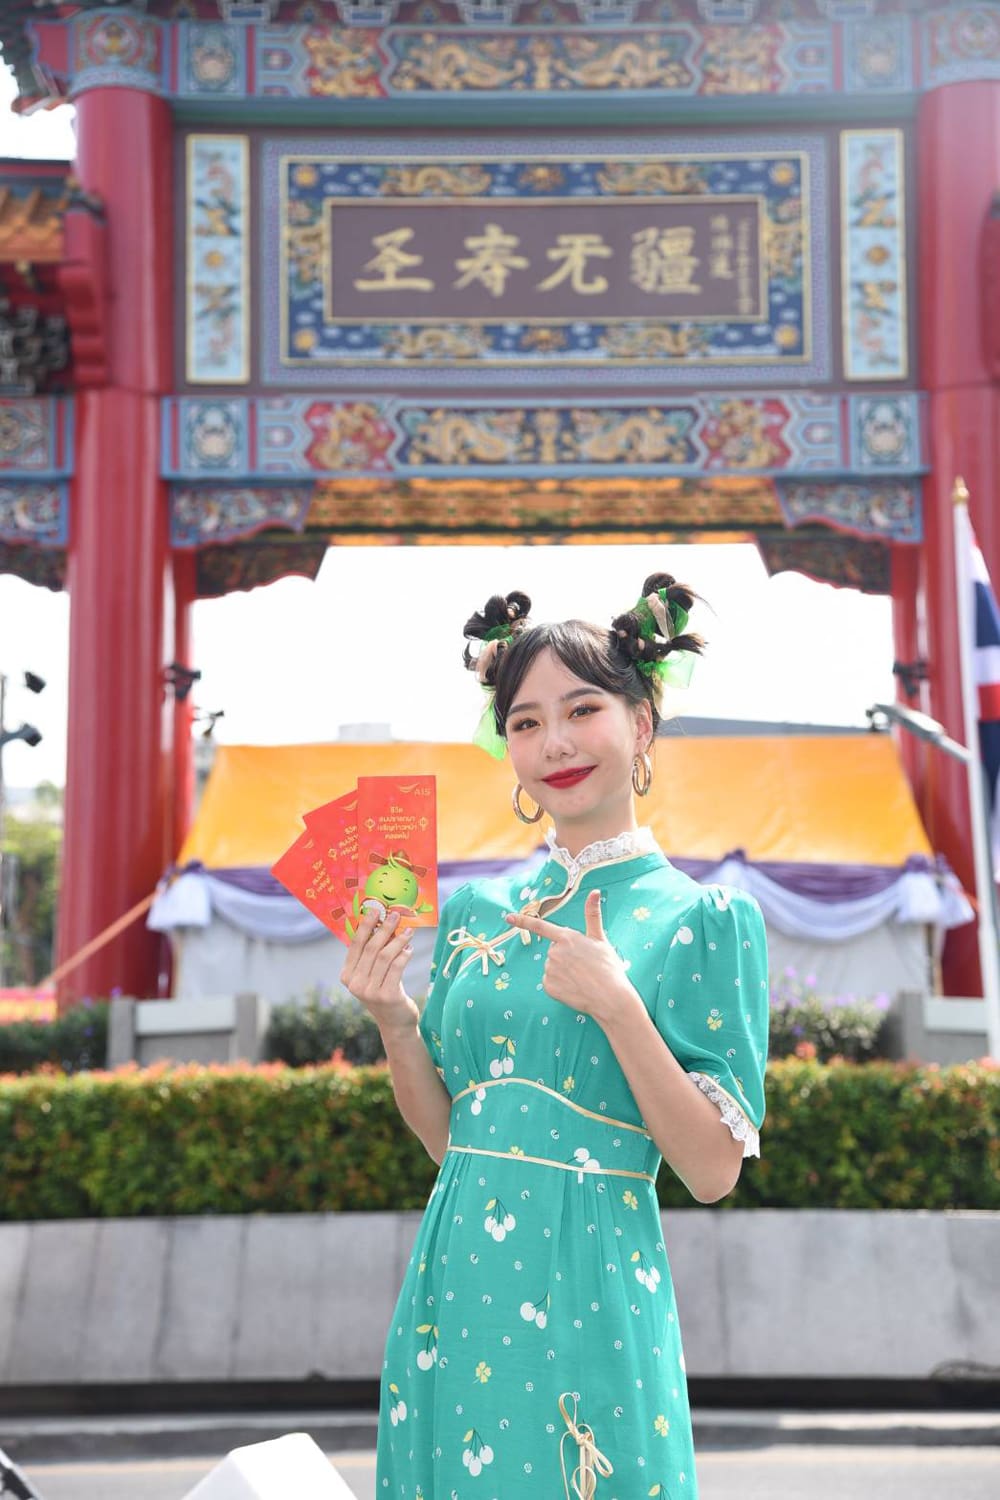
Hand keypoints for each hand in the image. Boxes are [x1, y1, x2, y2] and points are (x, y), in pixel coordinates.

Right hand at [341, 906, 415, 1026]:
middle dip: (384, 928)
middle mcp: (355, 984)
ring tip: (408, 932)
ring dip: (398, 940)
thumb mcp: (372, 974)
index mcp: (347, 975)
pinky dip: (404, 955)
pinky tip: (409, 949)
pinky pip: (397, 967)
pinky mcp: (387, 996)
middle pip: (371, 948)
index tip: (375, 910)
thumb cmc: (384, 992)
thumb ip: (372, 955)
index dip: (365, 926)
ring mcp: (370, 991)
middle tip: (395, 915)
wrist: (395, 1022)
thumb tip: (382, 923)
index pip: (355, 945)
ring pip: (385, 956)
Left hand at [504, 891, 638, 1023]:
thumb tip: (595, 892)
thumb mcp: (600, 938)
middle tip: (585, 965)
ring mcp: (549, 970)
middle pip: (554, 951)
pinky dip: (561, 985)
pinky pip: (551, 982)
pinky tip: (574, 988)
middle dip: (565, 956)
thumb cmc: (607, 967)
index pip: (540, 926)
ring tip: (582, 978)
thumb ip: (592, 914)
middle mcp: (554, 952)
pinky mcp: (548, 986)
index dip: (523, 921)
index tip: (508, 918)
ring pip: (552, 967)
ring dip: (563, 971)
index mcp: (566, 938)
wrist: (609, 997)